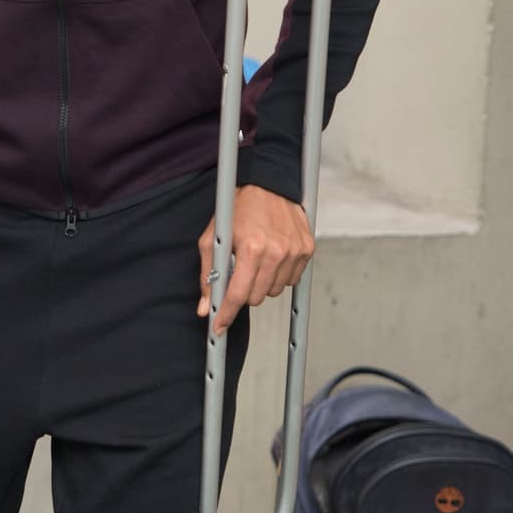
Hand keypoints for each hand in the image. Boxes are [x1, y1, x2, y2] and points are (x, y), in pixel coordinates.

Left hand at [197, 185, 314, 333]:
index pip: (237, 295)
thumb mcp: (213, 238)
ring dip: (263, 283)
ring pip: (275, 291)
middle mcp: (276, 252)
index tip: (219, 327)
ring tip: (257, 261)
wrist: (269, 184)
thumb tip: (206, 306)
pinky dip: (279, 274)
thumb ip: (209, 275)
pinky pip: (291, 279)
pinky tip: (272, 257)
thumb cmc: (238, 209)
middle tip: (239, 274)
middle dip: (244, 292)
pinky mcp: (307, 249)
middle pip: (257, 298)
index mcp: (251, 249)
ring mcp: (295, 251)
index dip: (226, 315)